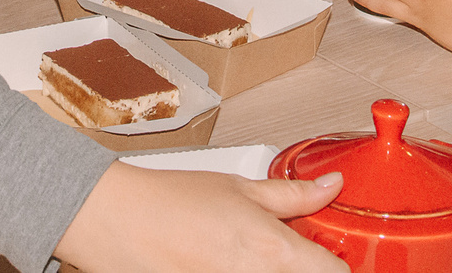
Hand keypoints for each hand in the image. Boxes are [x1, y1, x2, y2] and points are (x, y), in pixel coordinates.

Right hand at [53, 160, 345, 272]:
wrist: (115, 221)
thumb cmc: (170, 202)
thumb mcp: (239, 188)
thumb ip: (292, 195)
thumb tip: (331, 186)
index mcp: (275, 252)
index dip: (336, 265)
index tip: (331, 258)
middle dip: (302, 268)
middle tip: (283, 255)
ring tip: (244, 257)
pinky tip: (223, 262)